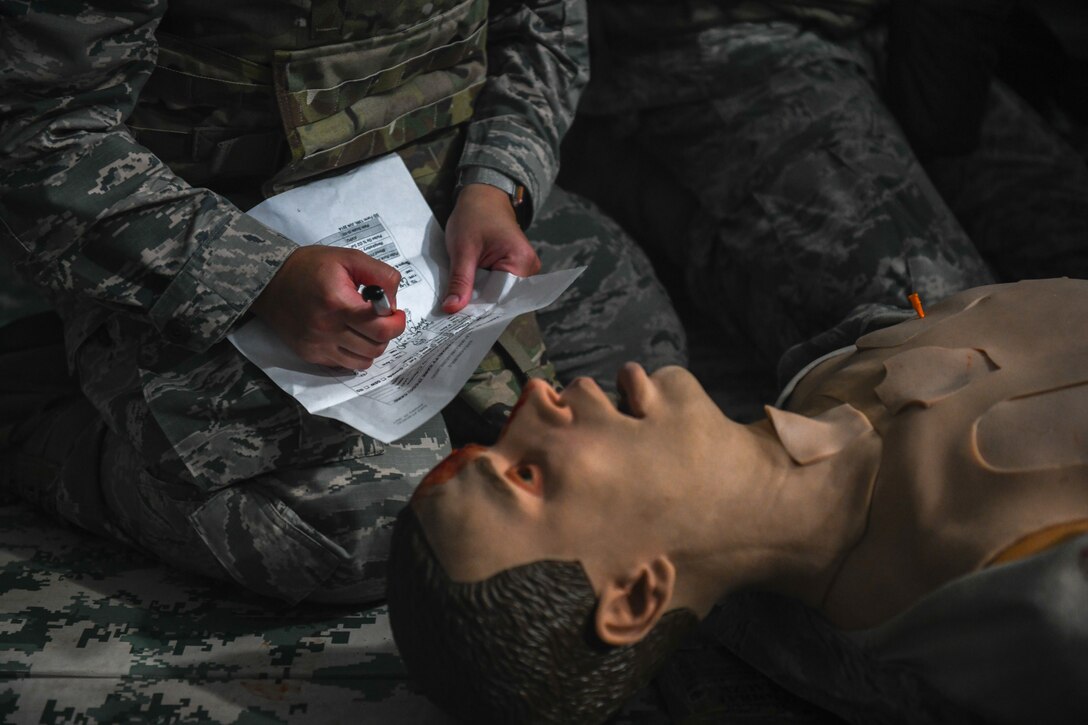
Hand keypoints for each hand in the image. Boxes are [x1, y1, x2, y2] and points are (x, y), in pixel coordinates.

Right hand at [250, 245, 405, 369]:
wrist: (270, 281)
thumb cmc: (311, 267)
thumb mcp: (348, 258)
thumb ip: (379, 274)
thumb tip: (393, 301)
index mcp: (338, 303)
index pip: (381, 328)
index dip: (396, 323)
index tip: (395, 313)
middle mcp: (327, 329)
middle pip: (375, 347)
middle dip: (386, 334)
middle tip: (382, 319)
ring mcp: (318, 345)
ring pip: (363, 361)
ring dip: (372, 346)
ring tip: (366, 329)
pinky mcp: (310, 354)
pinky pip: (345, 364)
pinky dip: (354, 354)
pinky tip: (349, 337)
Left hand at [441, 183, 540, 313]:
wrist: (483, 196)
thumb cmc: (474, 215)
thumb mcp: (463, 249)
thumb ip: (460, 280)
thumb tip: (452, 309)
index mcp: (522, 262)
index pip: (502, 298)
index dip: (480, 310)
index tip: (457, 321)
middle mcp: (529, 269)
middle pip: (502, 299)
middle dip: (478, 306)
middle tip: (452, 316)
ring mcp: (523, 270)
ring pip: (498, 295)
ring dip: (479, 299)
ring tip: (458, 306)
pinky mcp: (513, 269)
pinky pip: (497, 288)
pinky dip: (482, 291)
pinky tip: (466, 295)